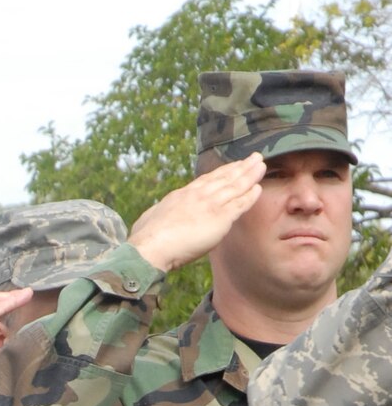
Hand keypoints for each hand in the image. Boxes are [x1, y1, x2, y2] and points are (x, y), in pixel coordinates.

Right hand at [130, 158, 264, 272]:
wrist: (151, 247)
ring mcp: (211, 204)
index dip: (222, 172)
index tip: (231, 166)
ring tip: (261, 165)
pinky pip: (240, 204)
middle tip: (253, 158)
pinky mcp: (220, 217)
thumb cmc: (144, 238)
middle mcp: (199, 194)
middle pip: (225, 177)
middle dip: (240, 166)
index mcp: (183, 194)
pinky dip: (250, 196)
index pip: (207, 179)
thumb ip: (157, 215)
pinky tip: (258, 188)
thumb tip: (151, 218)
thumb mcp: (149, 219)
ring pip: (236, 185)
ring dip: (251, 174)